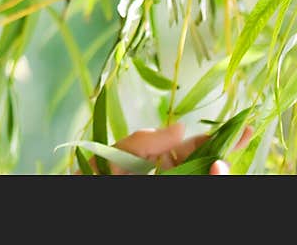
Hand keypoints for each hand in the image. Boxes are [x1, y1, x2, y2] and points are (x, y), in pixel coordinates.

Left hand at [80, 122, 251, 173]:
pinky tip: (213, 169)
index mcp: (161, 158)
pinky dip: (207, 179)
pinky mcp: (171, 199)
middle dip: (226, 154)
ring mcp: (174, 183)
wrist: (84, 184)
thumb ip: (147, 140)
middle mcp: (172, 173)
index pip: (195, 147)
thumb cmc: (96, 173)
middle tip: (243, 141)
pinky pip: (195, 182)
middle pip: (207, 164)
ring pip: (205, 176)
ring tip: (219, 164)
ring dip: (217, 170)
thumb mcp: (118, 152)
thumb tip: (182, 127)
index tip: (242, 129)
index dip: (218, 139)